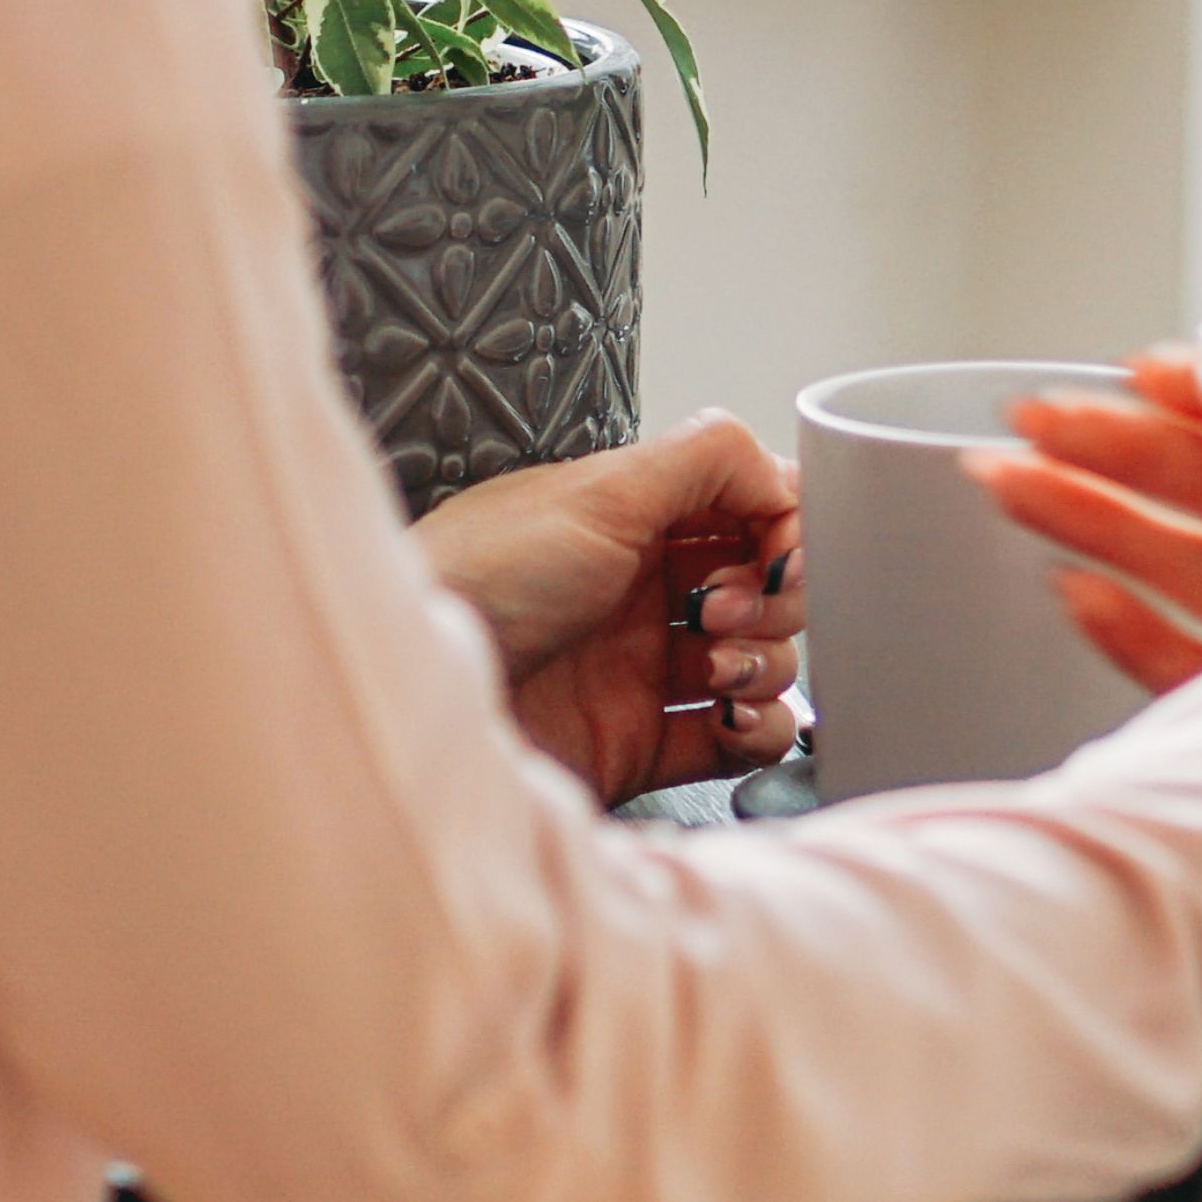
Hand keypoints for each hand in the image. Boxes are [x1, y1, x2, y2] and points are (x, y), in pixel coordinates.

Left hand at [408, 410, 804, 803]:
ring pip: (764, 660)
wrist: (416, 695)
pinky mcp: (648, 742)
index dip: (783, 530)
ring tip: (713, 668)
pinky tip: (730, 719)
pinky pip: (742, 736)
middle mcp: (646, 590)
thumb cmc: (474, 584)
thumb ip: (705, 459)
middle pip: (768, 587)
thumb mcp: (595, 493)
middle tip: (718, 608)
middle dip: (770, 598)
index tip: (776, 551)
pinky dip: (761, 729)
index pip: (750, 509)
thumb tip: (784, 470)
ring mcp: (649, 668)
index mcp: (634, 519)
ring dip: (766, 662)